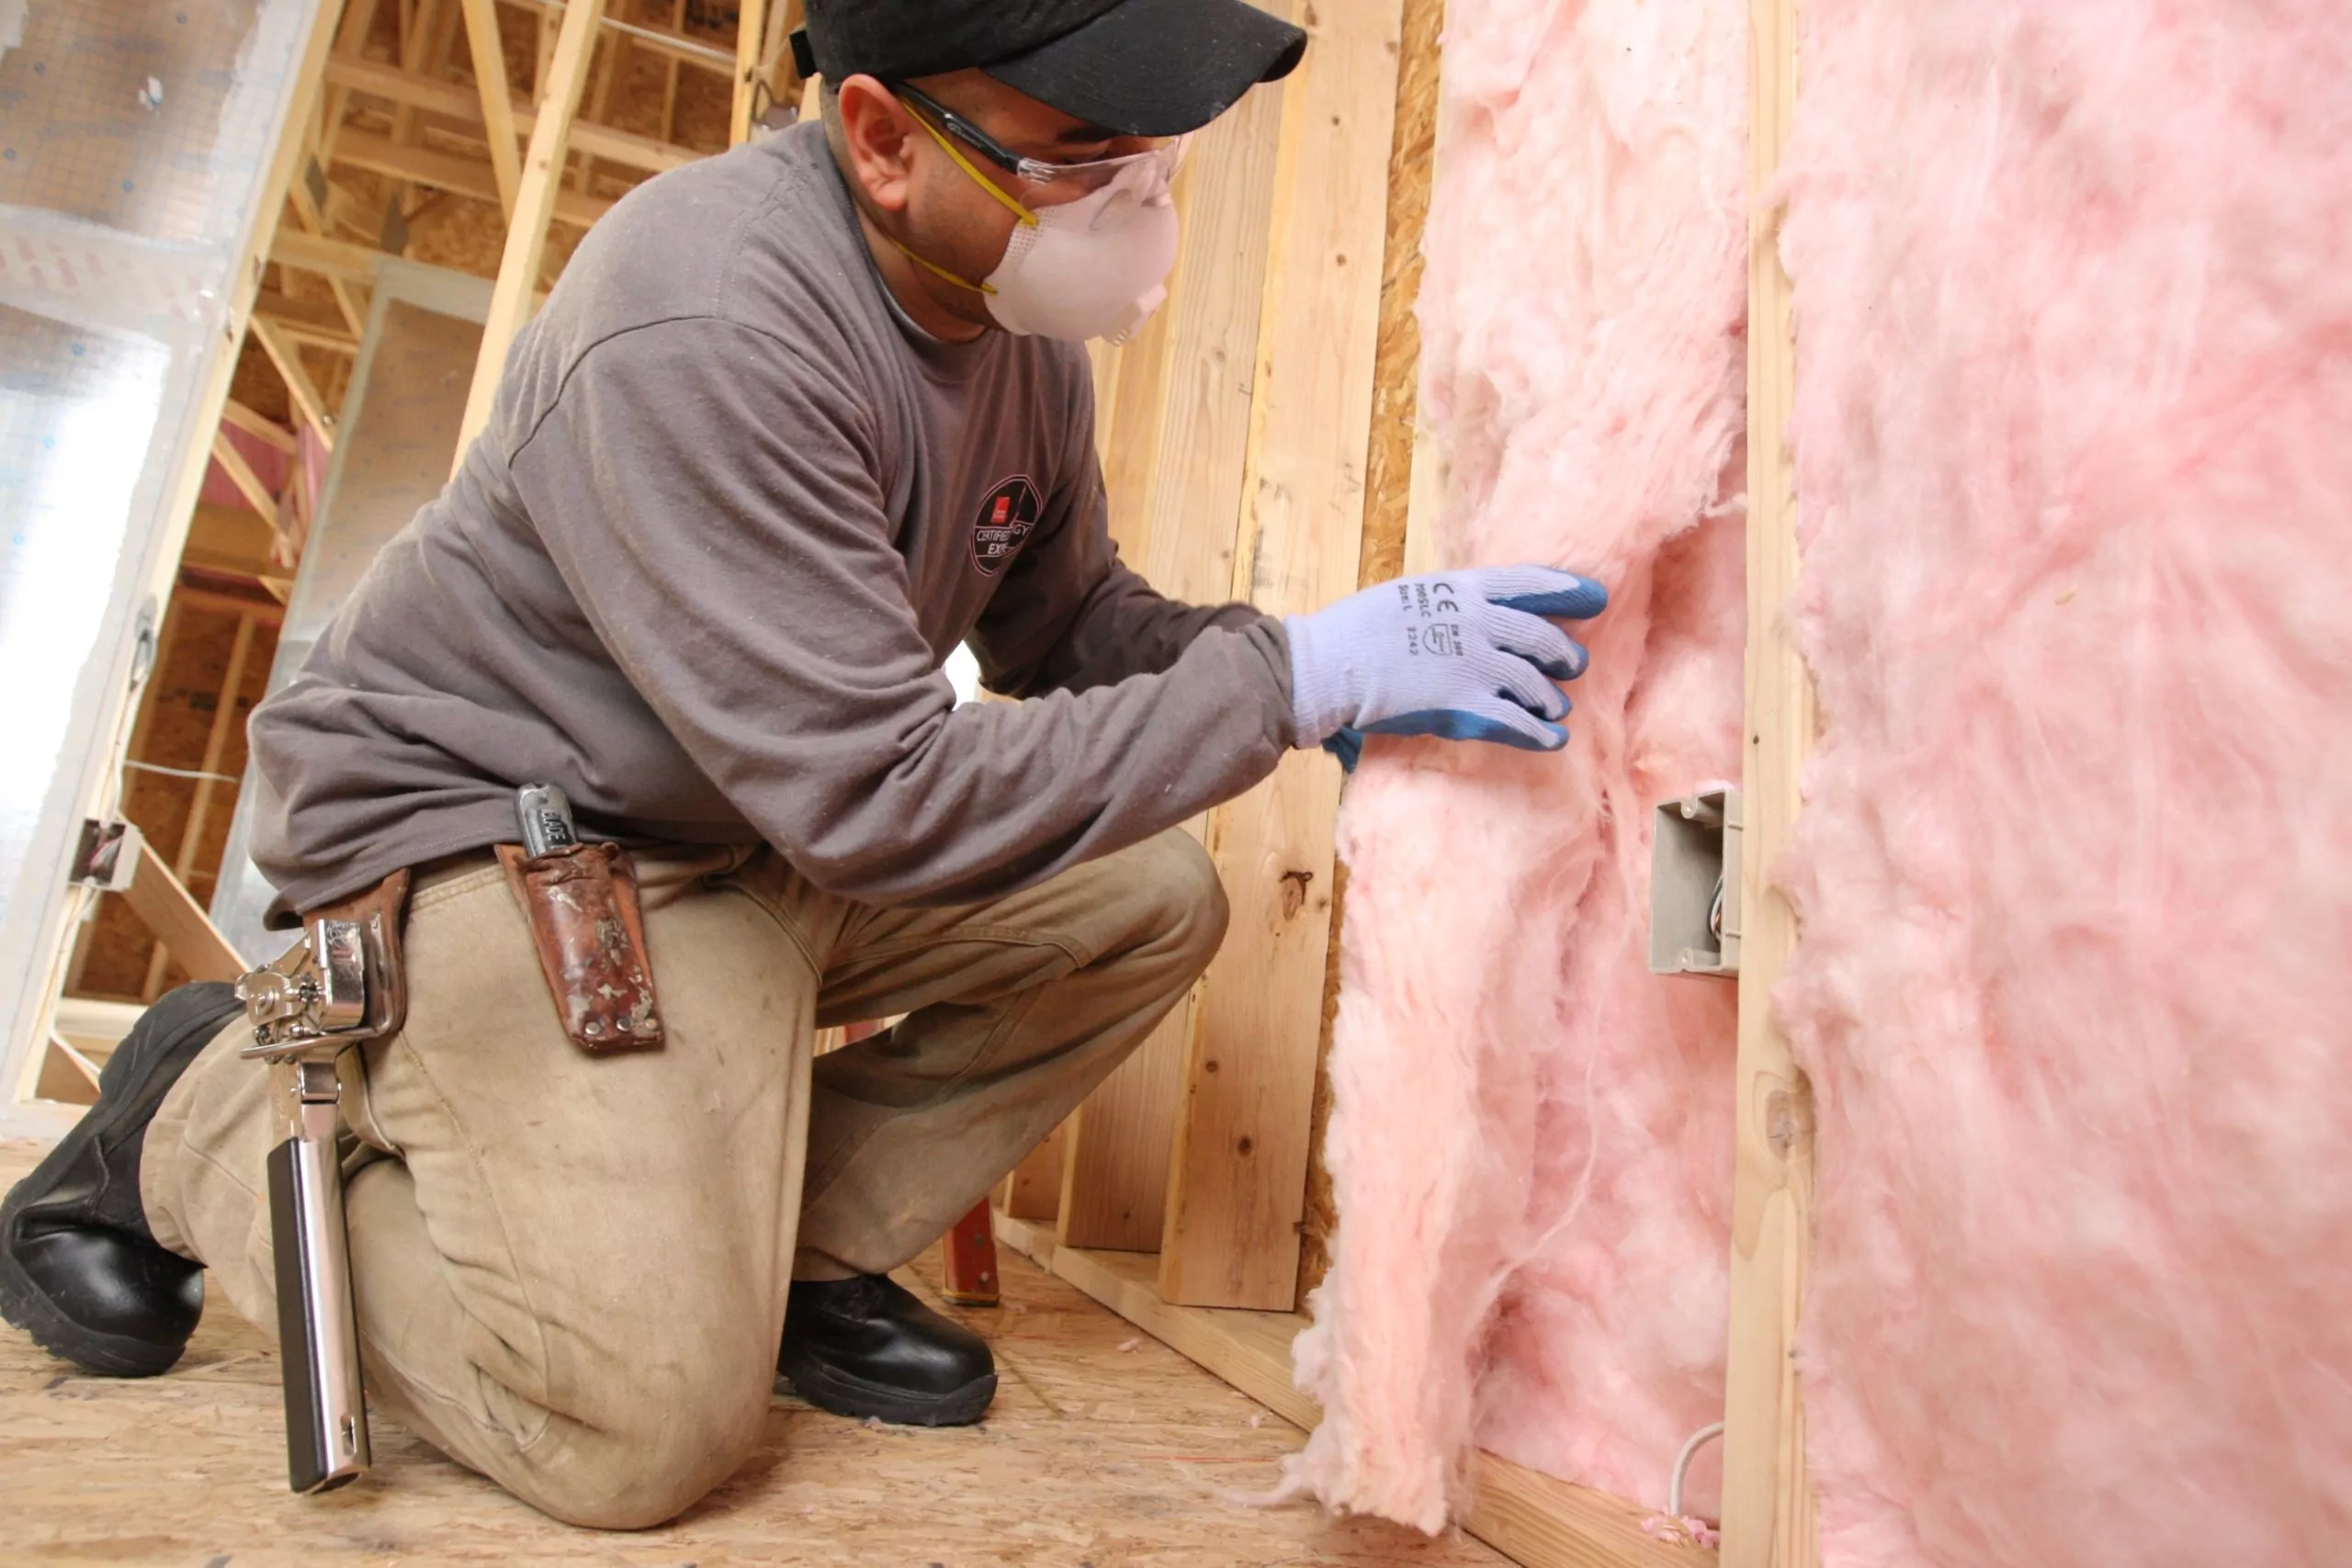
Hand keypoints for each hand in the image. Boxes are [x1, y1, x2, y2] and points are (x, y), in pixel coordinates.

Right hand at [1283, 566, 1608, 765]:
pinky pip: (1518, 722)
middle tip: (1574, 664)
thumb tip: (1468, 611)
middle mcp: (1478, 622)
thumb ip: (1446, 602)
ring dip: (1551, 696)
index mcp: (1462, 588)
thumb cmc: (1356, 629)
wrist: (1330, 665)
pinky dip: (1540, 732)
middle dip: (1564, 653)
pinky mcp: (1465, 707)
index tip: (1596, 597)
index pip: (1530, 582)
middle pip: (1542, 636)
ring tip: (1556, 706)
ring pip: (1535, 682)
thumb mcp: (1408, 595)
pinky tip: (1553, 739)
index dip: (1568, 590)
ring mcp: (1474, 665)